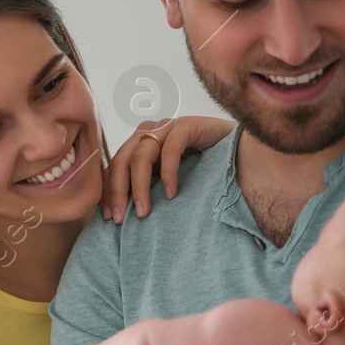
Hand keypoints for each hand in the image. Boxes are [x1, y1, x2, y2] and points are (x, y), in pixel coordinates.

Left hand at [102, 115, 234, 222]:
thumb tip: (122, 217)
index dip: (108, 191)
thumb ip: (148, 188)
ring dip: (139, 186)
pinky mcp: (187, 124)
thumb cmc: (201, 170)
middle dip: (117, 192)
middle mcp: (149, 132)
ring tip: (143, 212)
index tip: (107, 218)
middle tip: (119, 219)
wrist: (238, 150)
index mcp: (139, 144)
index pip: (114, 166)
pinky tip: (170, 193)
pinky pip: (171, 148)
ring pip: (141, 155)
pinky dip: (168, 172)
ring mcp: (167, 126)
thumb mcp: (166, 180)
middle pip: (121, 160)